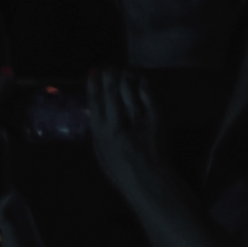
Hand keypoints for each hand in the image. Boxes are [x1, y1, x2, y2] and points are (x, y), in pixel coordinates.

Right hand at [87, 67, 177, 194]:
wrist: (149, 178)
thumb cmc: (122, 169)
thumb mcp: (102, 153)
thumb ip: (99, 131)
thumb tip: (96, 110)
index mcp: (102, 135)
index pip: (95, 103)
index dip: (93, 85)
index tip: (93, 73)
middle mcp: (118, 124)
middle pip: (111, 92)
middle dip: (109, 76)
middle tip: (109, 68)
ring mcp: (137, 118)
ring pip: (129, 89)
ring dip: (125, 77)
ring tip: (123, 72)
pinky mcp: (154, 115)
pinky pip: (147, 92)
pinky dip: (142, 83)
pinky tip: (139, 80)